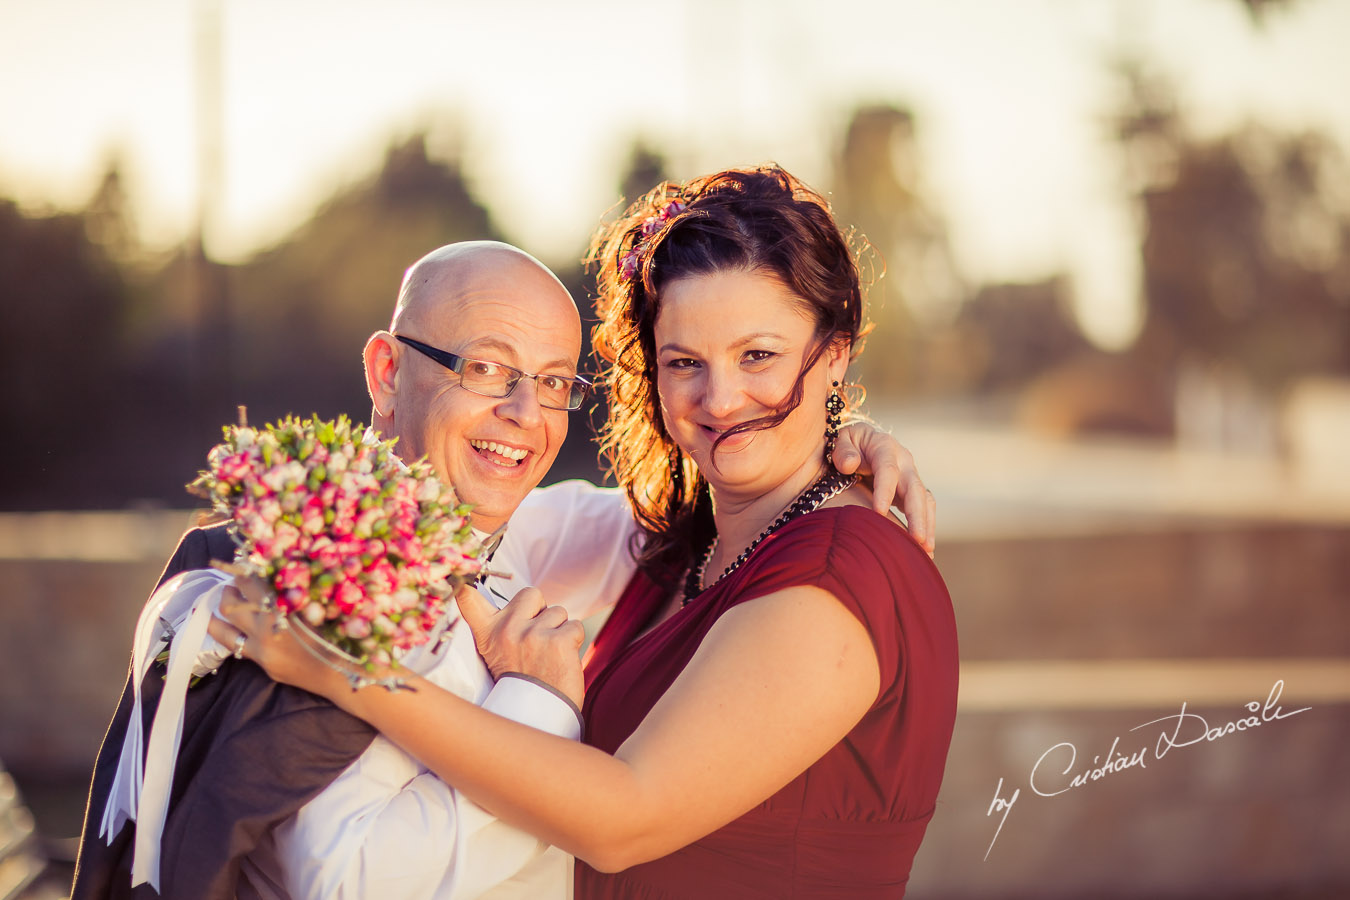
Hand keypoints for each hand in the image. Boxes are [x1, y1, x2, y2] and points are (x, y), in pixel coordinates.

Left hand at [207, 573, 345, 699]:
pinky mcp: (262, 663)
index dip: (243, 570)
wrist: (341, 671)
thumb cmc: (336, 634)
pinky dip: (230, 634)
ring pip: (222, 629)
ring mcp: (261, 648)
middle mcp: (266, 627)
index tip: (241, 564)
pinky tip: (232, 628)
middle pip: (231, 603)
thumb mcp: (314, 606)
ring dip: (217, 614)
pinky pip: (236, 647)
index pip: (251, 582)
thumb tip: (270, 576)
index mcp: (281, 606)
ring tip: (223, 605)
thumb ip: (291, 593)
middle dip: (229, 590)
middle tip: (234, 585)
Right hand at [456, 585, 585, 709]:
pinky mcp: (559, 641)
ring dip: (559, 630)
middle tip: (537, 637)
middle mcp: (508, 630)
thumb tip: (526, 601)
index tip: (458, 579)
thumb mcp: (498, 656)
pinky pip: (575, 626)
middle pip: (532, 594)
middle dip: (540, 610)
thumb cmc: (522, 684)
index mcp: (489, 633)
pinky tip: (563, 660)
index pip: (469, 601)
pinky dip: (574, 641)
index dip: (465, 584)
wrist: (540, 715)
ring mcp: (534, 634)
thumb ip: (504, 629)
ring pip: (558, 612)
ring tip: (549, 655)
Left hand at [832, 421, 935, 555]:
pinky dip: (927, 528)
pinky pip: (924, 509)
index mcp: (885, 447)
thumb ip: (842, 449)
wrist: (862, 441)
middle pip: (914, 489)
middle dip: (916, 515)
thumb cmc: (848, 442)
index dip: (884, 491)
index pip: (887, 470)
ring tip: (926, 550)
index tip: (879, 513)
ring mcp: (910, 477)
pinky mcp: (912, 492)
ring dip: (926, 525)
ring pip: (925, 501)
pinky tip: (925, 550)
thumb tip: (849, 464)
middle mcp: (904, 461)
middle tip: (916, 539)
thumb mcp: (841, 438)